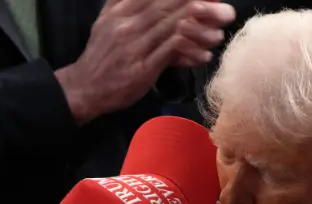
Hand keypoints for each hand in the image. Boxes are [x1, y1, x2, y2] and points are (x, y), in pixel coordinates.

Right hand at [55, 0, 234, 123]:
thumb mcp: (109, 21)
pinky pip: (171, 54)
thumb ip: (128, 4)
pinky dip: (191, 52)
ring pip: (175, 29)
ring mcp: (134, 45)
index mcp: (121, 8)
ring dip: (202, 30)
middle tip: (226, 11)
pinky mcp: (142, 68)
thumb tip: (158, 1)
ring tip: (220, 33)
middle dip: (203, 7)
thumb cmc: (103, 56)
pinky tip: (205, 55)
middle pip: (172, 7)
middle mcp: (127, 23)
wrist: (85, 87)